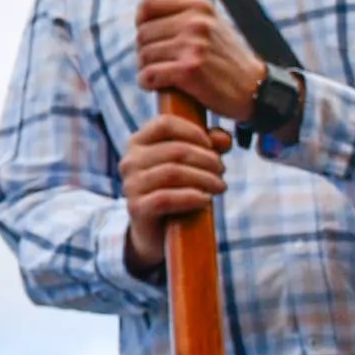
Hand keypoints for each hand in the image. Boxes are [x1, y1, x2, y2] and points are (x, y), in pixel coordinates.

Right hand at [120, 113, 230, 276]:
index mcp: (138, 143)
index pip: (164, 123)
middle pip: (175, 150)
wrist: (157, 231)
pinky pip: (166, 198)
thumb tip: (224, 139)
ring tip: (220, 186)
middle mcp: (129, 161)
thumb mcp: (191, 164)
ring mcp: (130, 184)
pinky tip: (205, 199)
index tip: (212, 145)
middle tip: (222, 171)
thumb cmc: (176, 190)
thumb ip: (208, 147)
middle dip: (206, 159)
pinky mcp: (136, 207)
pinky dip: (190, 197)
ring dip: (204, 178)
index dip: (193, 131)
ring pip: (173, 173)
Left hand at [135, 0, 266, 120]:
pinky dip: (147, 82)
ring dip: (146, 69)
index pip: (149, 4)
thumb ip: (184, 18)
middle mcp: (197, 23)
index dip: (142, 21)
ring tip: (163, 76)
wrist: (257, 91)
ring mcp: (193, 45)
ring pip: (143, 55)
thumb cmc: (226, 61)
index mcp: (200, 7)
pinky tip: (157, 86)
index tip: (149, 36)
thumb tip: (141, 16)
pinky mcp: (189, 70)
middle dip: (146, 51)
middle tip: (160, 64)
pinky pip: (149, 74)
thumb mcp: (212, 28)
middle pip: (143, 34)